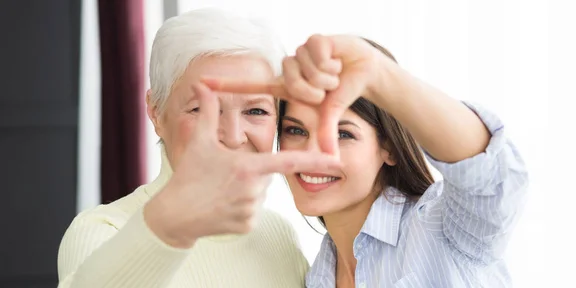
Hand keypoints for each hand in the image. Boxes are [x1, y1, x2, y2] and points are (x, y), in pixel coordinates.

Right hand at [144, 83, 341, 247]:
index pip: (288, 161)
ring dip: (247, 190)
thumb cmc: (188, 175)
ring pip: (260, 195)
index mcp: (248, 167)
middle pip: (267, 177)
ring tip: (221, 191)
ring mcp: (251, 210)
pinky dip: (242, 207)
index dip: (314, 159)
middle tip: (227, 175)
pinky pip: (253, 212)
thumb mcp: (200, 141)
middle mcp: (254, 190)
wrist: (174, 215)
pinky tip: (222, 206)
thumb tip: (202, 84)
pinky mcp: (247, 226)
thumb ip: (208, 111)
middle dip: (253, 173)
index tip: (335, 158)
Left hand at [202, 35, 383, 155]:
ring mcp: (300, 53)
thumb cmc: (345, 93)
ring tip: (334, 74)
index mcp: (286, 86)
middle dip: (315, 90)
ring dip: (326, 76)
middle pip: (291, 82)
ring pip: (306, 70)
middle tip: (327, 89)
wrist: (367, 71)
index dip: (227, 85)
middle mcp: (290, 68)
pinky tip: (338, 60)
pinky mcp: (314, 40)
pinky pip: (317, 54)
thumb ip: (326, 132)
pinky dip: (332, 63)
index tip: (202, 83)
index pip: (252, 86)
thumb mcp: (331, 114)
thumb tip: (332, 158)